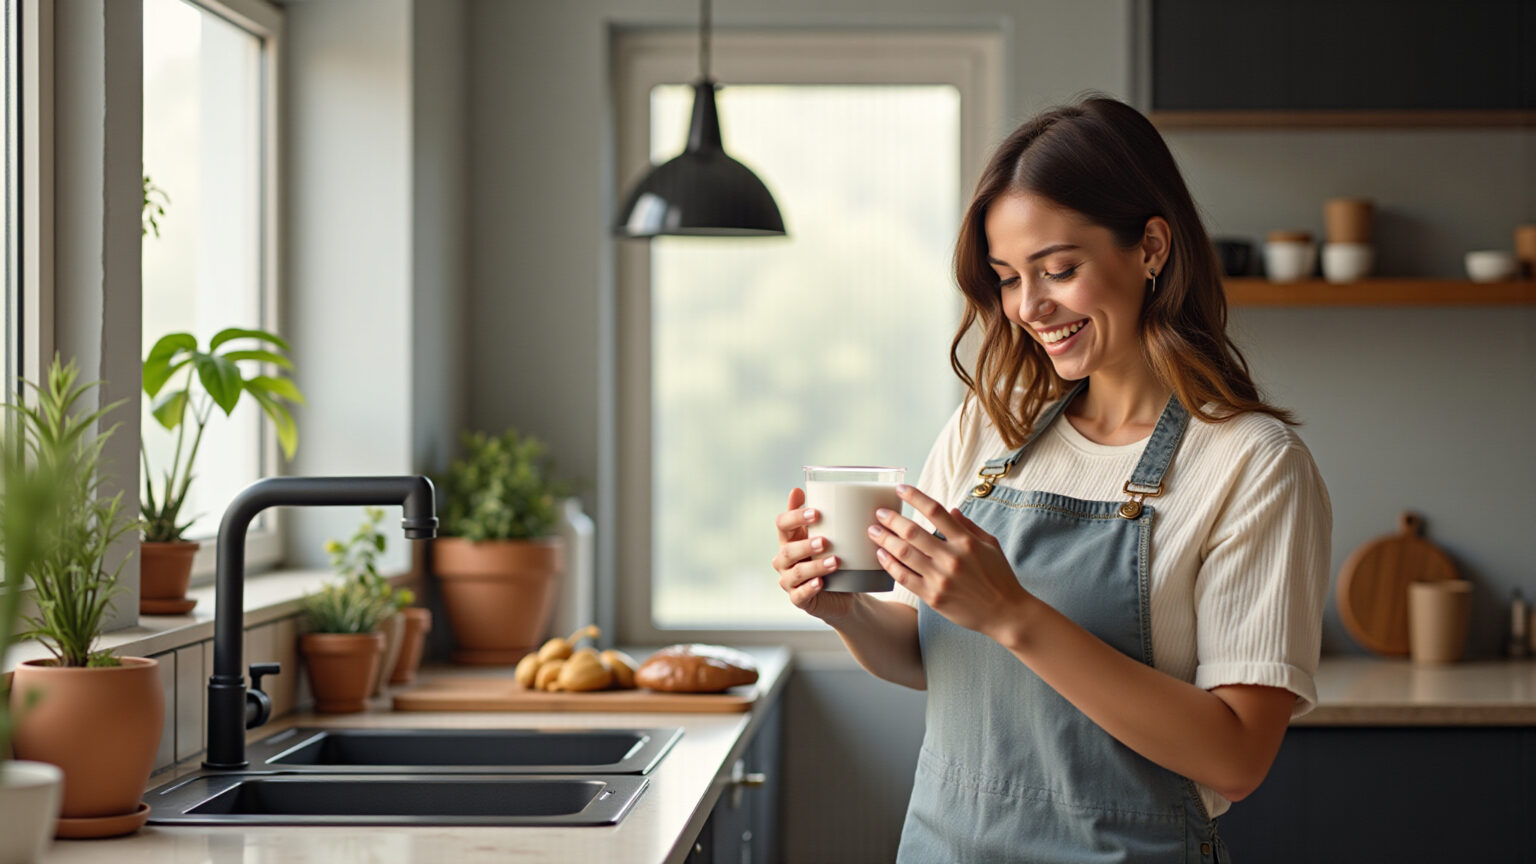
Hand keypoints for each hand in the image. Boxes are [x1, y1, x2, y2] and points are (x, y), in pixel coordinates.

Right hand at [771, 488, 856, 621]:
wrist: (847, 592)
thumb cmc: (835, 558)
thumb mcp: (830, 536)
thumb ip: (818, 516)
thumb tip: (798, 488)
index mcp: (790, 539)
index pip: (782, 524)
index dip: (795, 517)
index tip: (815, 513)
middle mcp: (784, 560)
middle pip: (786, 550)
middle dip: (805, 545)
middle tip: (825, 541)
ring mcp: (789, 581)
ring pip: (795, 573)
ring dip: (814, 567)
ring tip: (834, 562)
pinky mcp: (798, 600)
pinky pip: (799, 595)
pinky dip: (809, 588)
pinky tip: (821, 583)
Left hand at [867, 484, 1031, 638]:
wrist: (1005, 613)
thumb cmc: (999, 577)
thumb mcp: (990, 545)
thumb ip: (969, 526)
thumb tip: (951, 510)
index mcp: (966, 541)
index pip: (935, 511)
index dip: (914, 497)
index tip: (900, 489)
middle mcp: (952, 558)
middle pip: (913, 532)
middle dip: (892, 519)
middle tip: (879, 512)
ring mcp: (941, 578)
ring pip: (904, 553)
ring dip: (885, 540)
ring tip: (873, 531)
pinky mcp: (933, 597)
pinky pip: (905, 578)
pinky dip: (890, 564)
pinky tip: (881, 555)